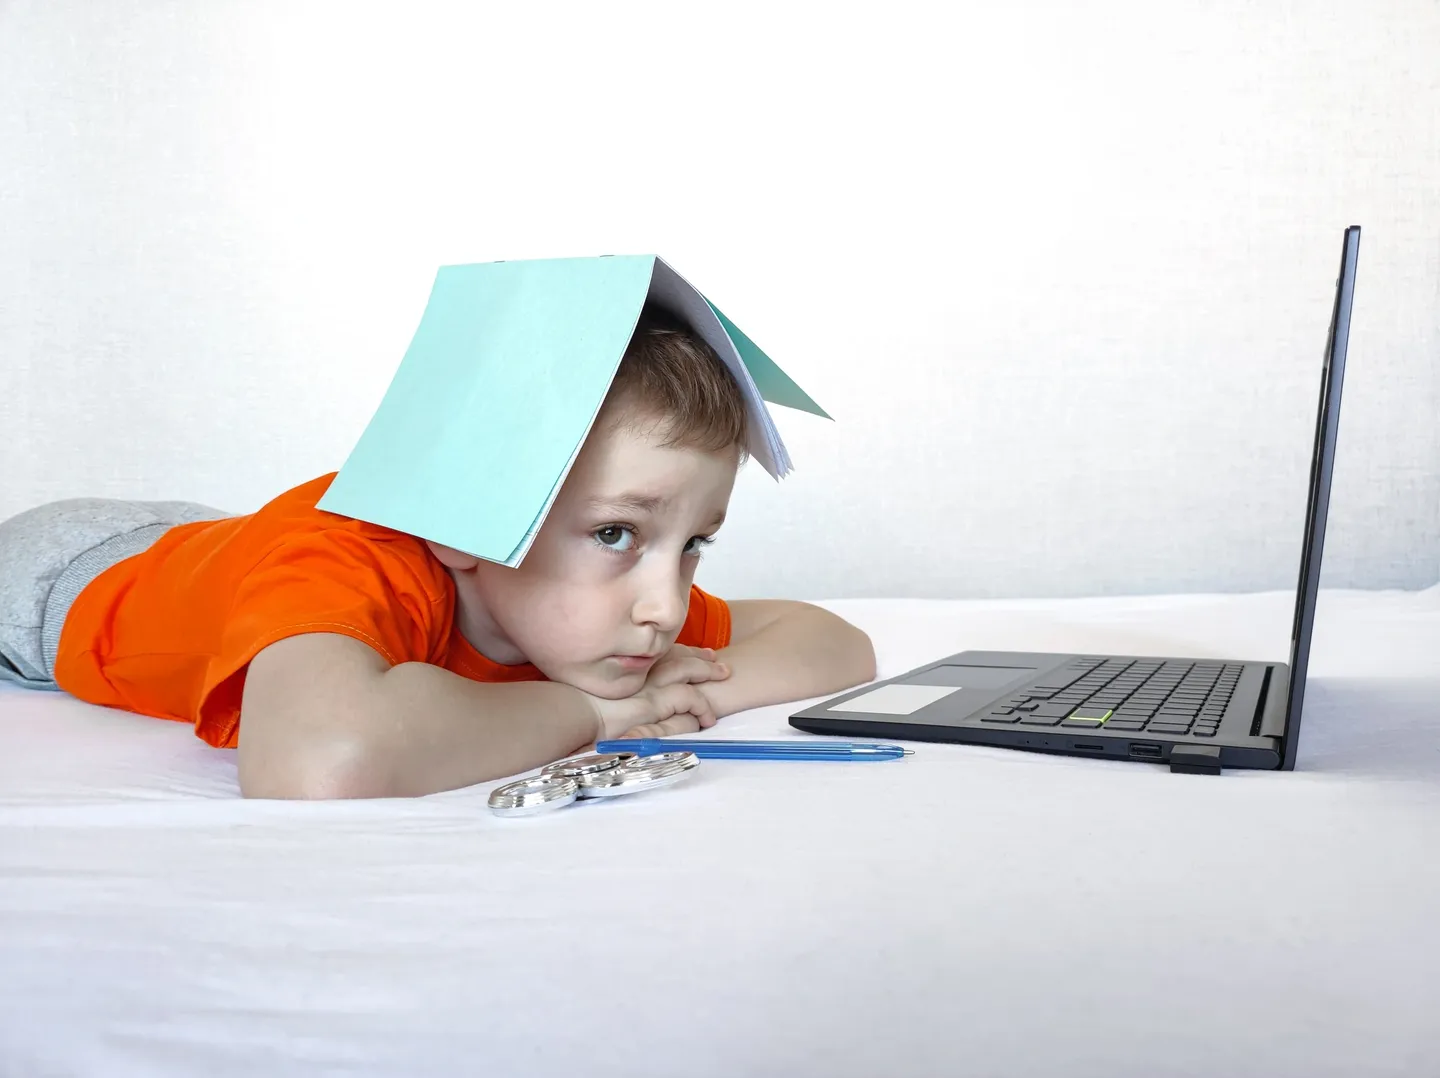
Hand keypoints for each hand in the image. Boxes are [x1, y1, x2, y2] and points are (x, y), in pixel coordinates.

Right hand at [584, 644, 730, 741]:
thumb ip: (609, 691)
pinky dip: (701, 705)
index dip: (677, 650)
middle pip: (675, 655)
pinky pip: (688, 699)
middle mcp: (637, 669)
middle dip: (698, 655)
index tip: (693, 651)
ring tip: (724, 674)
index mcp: (624, 665)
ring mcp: (646, 684)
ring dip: (707, 672)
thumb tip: (612, 701)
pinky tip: (708, 716)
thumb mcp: (592, 691)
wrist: (566, 713)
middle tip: (715, 657)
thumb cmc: (572, 706)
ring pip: (687, 670)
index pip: (657, 652)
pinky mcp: (654, 702)